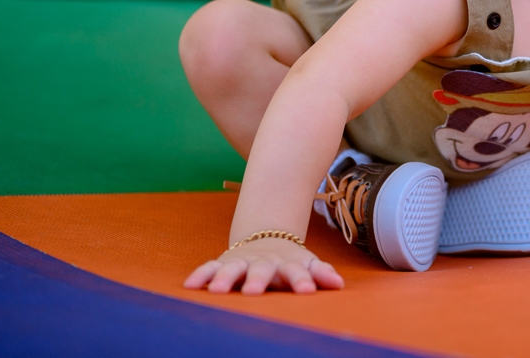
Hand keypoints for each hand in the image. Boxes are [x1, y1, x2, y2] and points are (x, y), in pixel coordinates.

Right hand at [184, 237, 343, 294]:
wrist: (268, 237)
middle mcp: (264, 262)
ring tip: (217, 291)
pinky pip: (210, 267)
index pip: (297, 272)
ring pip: (233, 268)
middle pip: (262, 270)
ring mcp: (243, 261)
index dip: (302, 281)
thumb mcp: (307, 263)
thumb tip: (339, 283)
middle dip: (257, 280)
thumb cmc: (290, 261)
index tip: (307, 291)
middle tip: (253, 292)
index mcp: (288, 264)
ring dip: (225, 278)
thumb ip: (321, 272)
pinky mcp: (224, 262)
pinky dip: (201, 274)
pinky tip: (190, 285)